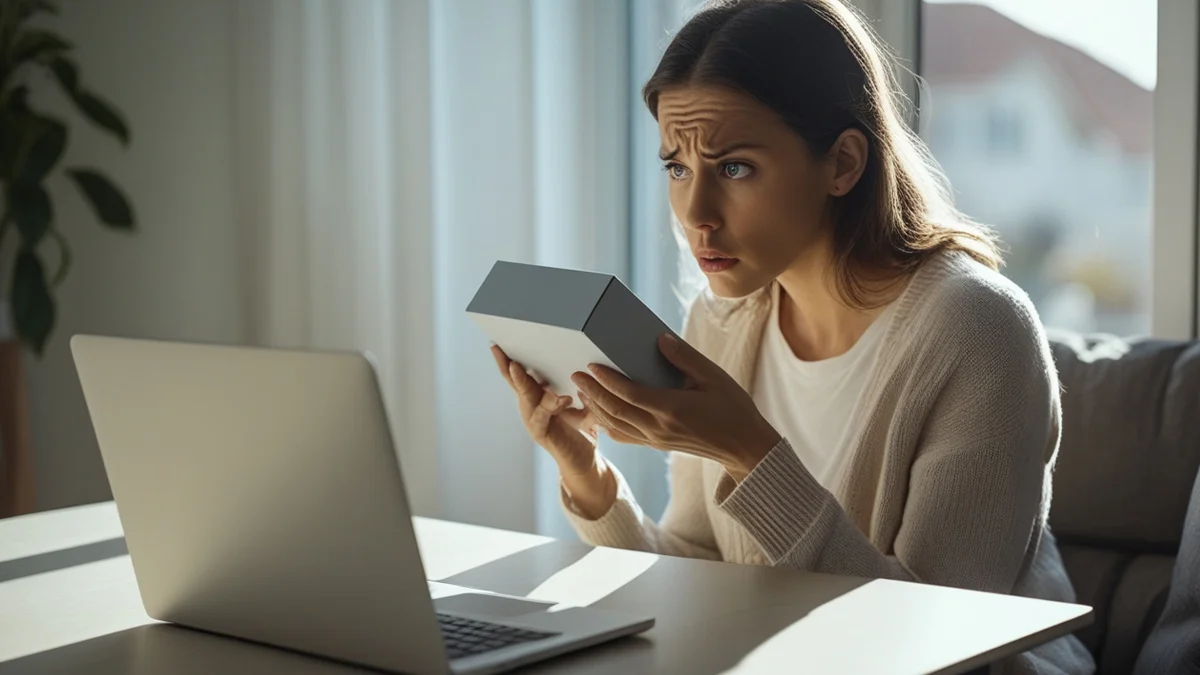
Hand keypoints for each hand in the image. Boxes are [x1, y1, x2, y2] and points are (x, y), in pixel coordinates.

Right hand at [490, 345, 615, 517]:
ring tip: (517, 367)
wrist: (586, 462)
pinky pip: (541, 418)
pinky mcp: (542, 435)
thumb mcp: (586, 404)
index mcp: (538, 396)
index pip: (521, 375)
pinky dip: (549, 407)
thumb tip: (592, 364)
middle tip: (499, 349)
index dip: (508, 360)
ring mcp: (534, 421)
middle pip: (515, 383)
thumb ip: (584, 387)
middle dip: (506, 365)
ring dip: (521, 382)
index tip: (498, 344)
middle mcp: (531, 407)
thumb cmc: (584, 430)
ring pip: (525, 398)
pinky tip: (560, 398)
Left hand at [571, 334, 780, 481]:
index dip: (607, 380)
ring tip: (582, 390)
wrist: (744, 446)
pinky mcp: (657, 445)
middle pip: (615, 410)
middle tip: (576, 374)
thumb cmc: (733, 408)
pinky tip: (599, 412)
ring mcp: (656, 440)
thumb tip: (660, 339)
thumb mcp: (714, 377)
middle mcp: (659, 428)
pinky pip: (625, 437)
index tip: (591, 365)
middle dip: (592, 392)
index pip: (630, 394)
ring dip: (595, 408)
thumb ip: (685, 358)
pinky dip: (607, 424)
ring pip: (615, 426)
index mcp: (673, 409)